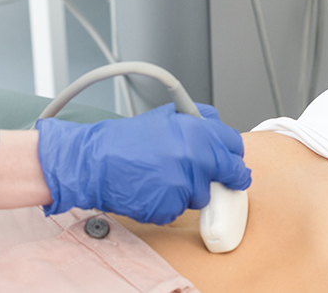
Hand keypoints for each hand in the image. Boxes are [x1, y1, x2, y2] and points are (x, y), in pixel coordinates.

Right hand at [34, 103, 250, 224]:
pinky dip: (168, 204)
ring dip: (189, 191)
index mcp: (195, 131)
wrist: (94, 162)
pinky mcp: (171, 206)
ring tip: (163, 178)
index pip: (233, 145)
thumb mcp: (164, 117)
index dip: (233, 154)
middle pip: (228, 173)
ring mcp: (184, 184)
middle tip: (214, 178)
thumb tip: (217, 130)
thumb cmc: (123, 141)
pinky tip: (152, 190)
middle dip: (225, 177)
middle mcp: (194, 156)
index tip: (232, 162)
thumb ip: (196, 122)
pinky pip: (179, 209)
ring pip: (202, 195)